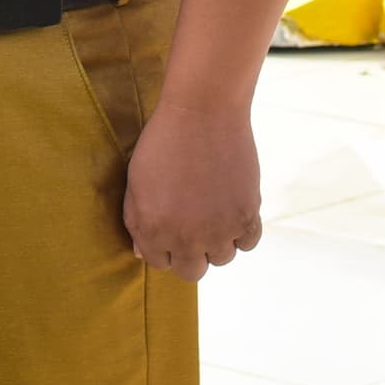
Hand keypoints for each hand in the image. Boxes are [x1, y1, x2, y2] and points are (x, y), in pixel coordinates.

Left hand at [121, 96, 263, 281]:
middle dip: (191, 253)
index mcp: (153, 231)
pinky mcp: (246, 215)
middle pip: (192, 272)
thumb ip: (137, 222)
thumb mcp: (136, 182)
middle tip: (194, 227)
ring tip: (214, 212)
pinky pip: (248, 242)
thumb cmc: (164, 141)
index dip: (165, 247)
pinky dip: (242, 231)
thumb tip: (142, 252)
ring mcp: (218, 230)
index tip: (172, 230)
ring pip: (222, 258)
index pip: (160, 263)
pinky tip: (233, 210)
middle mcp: (186, 238)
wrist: (203, 112)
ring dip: (218, 241)